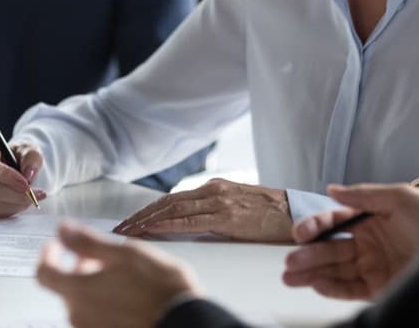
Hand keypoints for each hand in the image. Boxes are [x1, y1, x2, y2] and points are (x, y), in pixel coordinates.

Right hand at [0, 138, 46, 216]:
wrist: (12, 166)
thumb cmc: (17, 156)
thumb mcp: (29, 150)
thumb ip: (32, 158)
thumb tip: (29, 174)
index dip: (5, 177)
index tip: (26, 184)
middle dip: (15, 194)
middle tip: (35, 194)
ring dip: (15, 204)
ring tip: (31, 197)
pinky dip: (10, 210)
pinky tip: (20, 202)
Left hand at [37, 222, 201, 327]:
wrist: (185, 323)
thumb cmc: (161, 289)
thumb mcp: (125, 254)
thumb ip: (88, 242)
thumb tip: (62, 229)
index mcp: (79, 292)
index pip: (44, 273)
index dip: (47, 254)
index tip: (56, 244)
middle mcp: (80, 316)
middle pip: (63, 287)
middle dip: (75, 266)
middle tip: (98, 255)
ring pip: (80, 302)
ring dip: (90, 283)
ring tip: (118, 273)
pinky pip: (94, 317)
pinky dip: (101, 301)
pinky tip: (125, 293)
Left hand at [113, 178, 291, 241]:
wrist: (298, 213)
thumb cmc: (270, 215)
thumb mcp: (237, 209)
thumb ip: (213, 212)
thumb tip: (189, 223)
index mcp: (214, 188)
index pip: (173, 198)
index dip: (148, 209)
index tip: (130, 221)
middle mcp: (213, 190)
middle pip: (167, 201)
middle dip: (140, 215)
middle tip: (120, 228)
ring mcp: (220, 201)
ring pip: (174, 208)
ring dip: (147, 220)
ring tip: (129, 231)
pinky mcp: (228, 216)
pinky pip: (191, 220)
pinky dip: (168, 223)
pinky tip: (153, 229)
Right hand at [283, 182, 418, 299]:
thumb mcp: (401, 197)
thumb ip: (364, 195)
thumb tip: (332, 189)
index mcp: (372, 220)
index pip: (335, 222)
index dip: (316, 227)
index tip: (300, 233)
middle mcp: (369, 244)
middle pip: (331, 249)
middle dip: (307, 255)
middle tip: (290, 260)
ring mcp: (374, 268)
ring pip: (335, 270)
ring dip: (311, 272)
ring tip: (290, 276)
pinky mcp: (380, 290)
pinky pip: (350, 289)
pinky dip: (330, 288)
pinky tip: (314, 284)